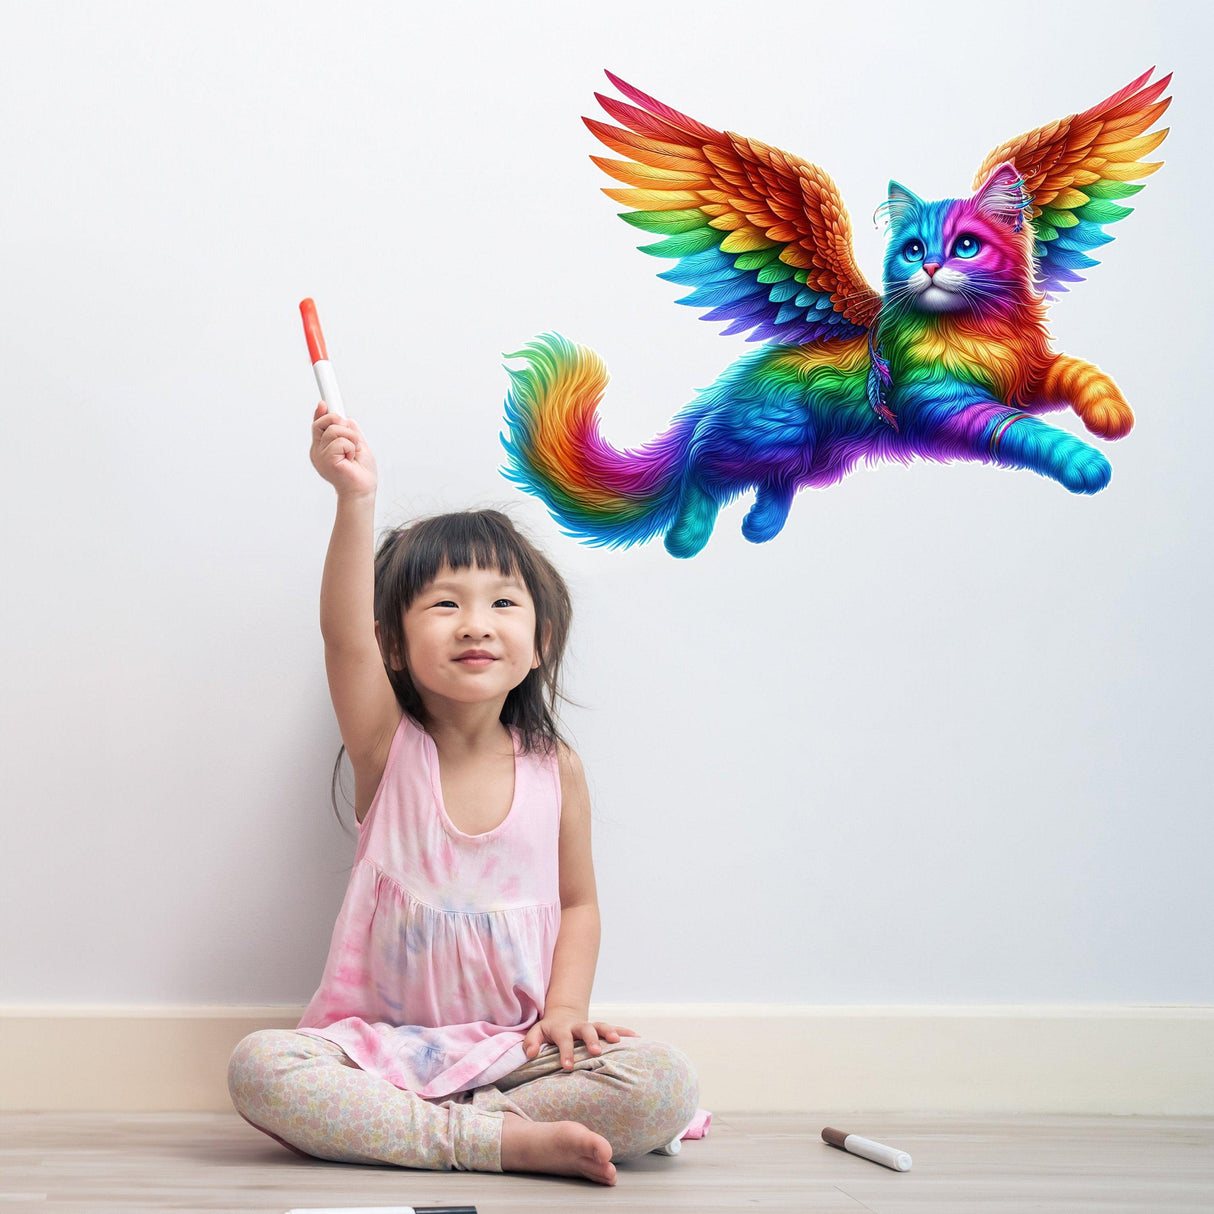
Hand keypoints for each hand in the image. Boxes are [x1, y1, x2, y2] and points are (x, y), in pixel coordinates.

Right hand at [310, 402, 376, 498]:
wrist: (362, 490)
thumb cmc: (361, 473)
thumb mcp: (357, 444)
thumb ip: (349, 431)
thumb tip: (346, 418)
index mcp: (323, 447)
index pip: (319, 425)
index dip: (321, 413)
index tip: (324, 403)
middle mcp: (318, 450)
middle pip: (323, 421)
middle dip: (340, 422)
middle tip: (352, 438)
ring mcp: (320, 455)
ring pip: (335, 429)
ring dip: (351, 438)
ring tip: (353, 453)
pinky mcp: (326, 460)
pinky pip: (341, 441)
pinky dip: (351, 447)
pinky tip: (350, 459)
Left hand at [522, 1007, 638, 1070]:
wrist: (563, 1016)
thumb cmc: (549, 1031)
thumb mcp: (536, 1033)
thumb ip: (531, 1042)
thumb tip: (530, 1053)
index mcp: (561, 1028)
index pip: (563, 1039)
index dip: (566, 1051)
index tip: (568, 1066)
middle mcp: (578, 1026)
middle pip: (586, 1029)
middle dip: (591, 1039)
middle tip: (596, 1051)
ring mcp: (591, 1026)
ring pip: (601, 1026)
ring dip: (610, 1031)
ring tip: (618, 1040)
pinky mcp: (601, 1028)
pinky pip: (616, 1027)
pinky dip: (626, 1032)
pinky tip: (638, 1038)